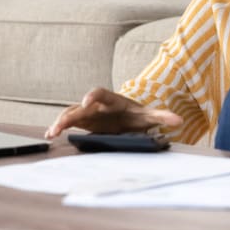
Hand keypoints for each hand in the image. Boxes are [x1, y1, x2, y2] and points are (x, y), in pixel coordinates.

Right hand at [44, 87, 182, 138]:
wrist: (129, 117)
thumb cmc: (137, 114)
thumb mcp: (149, 116)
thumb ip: (161, 117)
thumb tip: (178, 120)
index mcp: (112, 99)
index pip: (100, 93)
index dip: (92, 96)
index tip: (86, 100)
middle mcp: (96, 105)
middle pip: (80, 106)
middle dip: (70, 114)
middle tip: (61, 124)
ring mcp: (88, 113)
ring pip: (71, 114)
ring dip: (60, 122)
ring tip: (51, 133)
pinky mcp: (83, 122)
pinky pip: (69, 123)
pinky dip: (60, 128)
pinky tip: (51, 136)